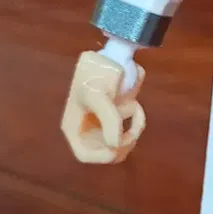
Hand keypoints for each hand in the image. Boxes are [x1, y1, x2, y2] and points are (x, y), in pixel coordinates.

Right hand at [61, 50, 146, 165]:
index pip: (84, 154)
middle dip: (121, 145)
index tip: (114, 147)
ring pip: (121, 144)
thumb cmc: (96, 74)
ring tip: (134, 111)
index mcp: (75, 126)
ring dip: (133, 132)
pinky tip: (137, 105)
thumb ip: (108, 119)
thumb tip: (115, 144)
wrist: (113, 56)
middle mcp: (88, 129)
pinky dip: (137, 121)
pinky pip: (131, 130)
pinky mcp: (118, 118)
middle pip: (106, 153)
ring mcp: (104, 125)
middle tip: (130, 134)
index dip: (99, 157)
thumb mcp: (99, 95)